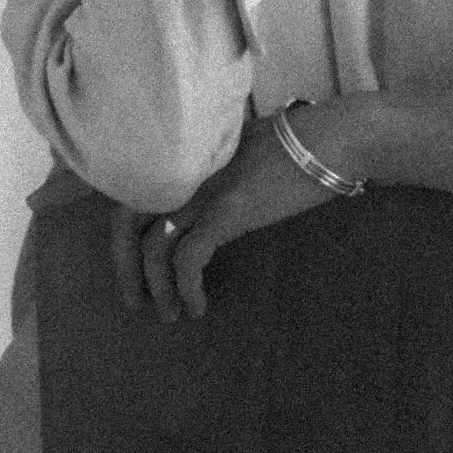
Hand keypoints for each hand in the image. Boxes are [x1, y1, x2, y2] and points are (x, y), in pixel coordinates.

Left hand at [108, 114, 344, 321]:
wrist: (329, 139)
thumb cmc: (294, 143)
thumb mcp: (236, 148)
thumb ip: (210, 169)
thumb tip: (201, 198)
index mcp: (183, 158)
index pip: (129, 196)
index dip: (123, 238)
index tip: (131, 268)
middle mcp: (182, 172)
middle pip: (126, 223)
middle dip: (125, 268)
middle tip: (136, 301)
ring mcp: (202, 191)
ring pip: (153, 248)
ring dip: (157, 289)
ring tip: (170, 313)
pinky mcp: (226, 211)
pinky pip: (188, 259)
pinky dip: (187, 289)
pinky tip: (198, 306)